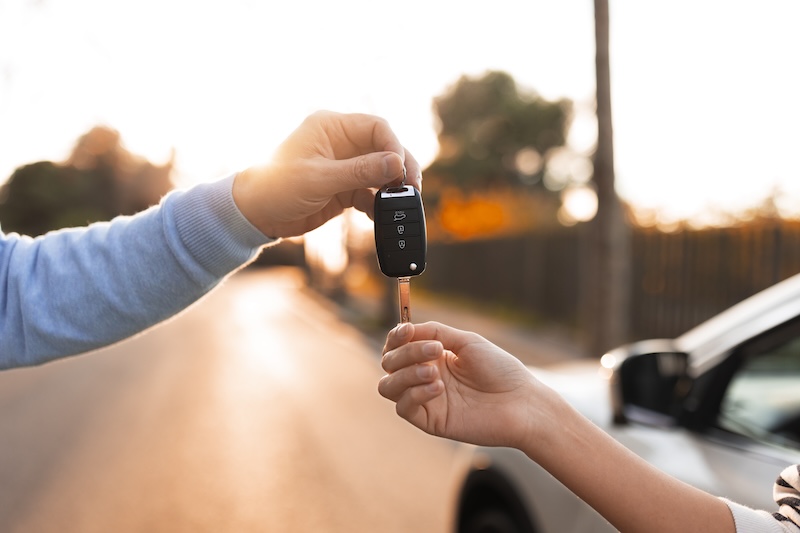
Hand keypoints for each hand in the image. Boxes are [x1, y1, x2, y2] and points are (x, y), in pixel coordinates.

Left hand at [233, 110, 420, 237]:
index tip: (401, 170)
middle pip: (384, 149)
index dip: (394, 146)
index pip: (376, 127)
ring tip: (400, 204)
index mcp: (331, 127)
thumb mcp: (319, 179)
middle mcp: (341, 143)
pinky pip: (370, 192)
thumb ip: (360, 171)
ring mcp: (343, 166)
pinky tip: (381, 216)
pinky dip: (378, 204)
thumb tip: (397, 163)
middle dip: (400, 168)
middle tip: (410, 189)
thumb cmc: (277, 188)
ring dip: (392, 188)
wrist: (254, 214)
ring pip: (381, 172)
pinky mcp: (343, 188)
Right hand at [378, 321, 545, 448]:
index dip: (396, 337)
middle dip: (406, 353)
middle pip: (389, 363)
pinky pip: (403, 408)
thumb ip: (435, 332)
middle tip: (435, 350)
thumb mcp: (466, 341)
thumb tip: (408, 328)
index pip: (397, 346)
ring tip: (434, 372)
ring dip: (405, 374)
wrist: (521, 403)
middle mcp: (424, 376)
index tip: (407, 331)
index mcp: (432, 356)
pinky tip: (438, 388)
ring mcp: (425, 399)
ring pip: (388, 386)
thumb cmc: (500, 370)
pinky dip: (415, 394)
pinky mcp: (430, 421)